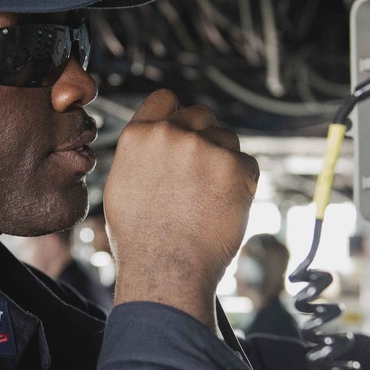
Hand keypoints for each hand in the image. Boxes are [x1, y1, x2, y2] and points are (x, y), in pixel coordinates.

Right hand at [104, 89, 258, 328]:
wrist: (166, 270)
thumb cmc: (141, 240)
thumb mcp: (123, 186)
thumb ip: (141, 154)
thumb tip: (156, 141)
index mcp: (138, 136)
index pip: (165, 98)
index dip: (176, 114)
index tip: (182, 131)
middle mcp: (170, 134)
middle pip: (201, 114)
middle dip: (203, 136)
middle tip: (200, 173)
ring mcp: (204, 148)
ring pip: (227, 138)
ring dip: (223, 159)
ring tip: (208, 197)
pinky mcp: (235, 167)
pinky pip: (247, 164)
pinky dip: (242, 183)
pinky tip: (223, 207)